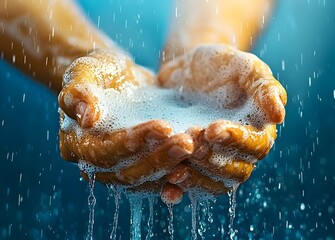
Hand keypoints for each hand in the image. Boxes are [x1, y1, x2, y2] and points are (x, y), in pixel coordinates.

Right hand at [58, 49, 193, 201]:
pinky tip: (195, 169)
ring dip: (172, 168)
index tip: (163, 127)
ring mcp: (120, 170)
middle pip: (128, 172)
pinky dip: (176, 179)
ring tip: (198, 150)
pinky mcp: (141, 167)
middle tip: (188, 143)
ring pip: (146, 180)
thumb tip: (87, 118)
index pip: (103, 152)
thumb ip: (79, 92)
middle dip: (160, 158)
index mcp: (76, 145)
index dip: (133, 142)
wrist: (118, 79)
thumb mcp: (84, 72)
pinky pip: (158, 181)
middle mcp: (96, 166)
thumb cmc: (98, 72)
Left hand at [158, 44, 286, 195]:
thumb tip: (279, 115)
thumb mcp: (244, 67)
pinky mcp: (192, 165)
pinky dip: (180, 190)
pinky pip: (190, 185)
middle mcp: (240, 152)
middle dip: (213, 160)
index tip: (213, 129)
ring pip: (213, 183)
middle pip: (235, 171)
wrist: (186, 69)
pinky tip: (168, 188)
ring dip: (197, 178)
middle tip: (191, 142)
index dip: (236, 140)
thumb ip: (264, 88)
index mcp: (258, 130)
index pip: (256, 145)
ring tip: (176, 166)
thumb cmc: (220, 65)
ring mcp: (215, 160)